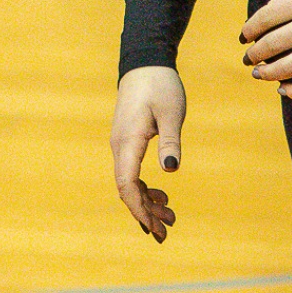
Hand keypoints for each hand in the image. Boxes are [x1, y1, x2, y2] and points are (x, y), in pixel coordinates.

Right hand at [110, 66, 185, 242]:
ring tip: (170, 214)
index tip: (153, 228)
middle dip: (145, 212)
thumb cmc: (160, 85)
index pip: (127, 184)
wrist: (145, 62)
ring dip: (146, 201)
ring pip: (129, 181)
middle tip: (168, 229)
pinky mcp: (127, 140)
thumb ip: (170, 140)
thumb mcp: (171, 112)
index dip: (138, 208)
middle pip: (127, 188)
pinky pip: (130, 171)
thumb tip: (170, 169)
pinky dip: (143, 187)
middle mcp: (119, 146)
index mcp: (128, 142)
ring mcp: (121, 144)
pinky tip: (159, 193)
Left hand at [241, 0, 291, 101]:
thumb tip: (264, 23)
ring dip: (268, 74)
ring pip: (288, 67)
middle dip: (255, 55)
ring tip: (260, 74)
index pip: (266, 17)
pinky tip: (285, 90)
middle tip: (249, 58)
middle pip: (273, 44)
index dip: (250, 29)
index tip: (245, 37)